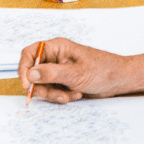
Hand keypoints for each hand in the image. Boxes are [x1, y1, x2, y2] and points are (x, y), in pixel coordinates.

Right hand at [17, 38, 131, 103]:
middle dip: (43, 88)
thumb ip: (52, 74)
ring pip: (42, 85)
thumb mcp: (76, 74)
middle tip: (55, 95)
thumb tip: (30, 74)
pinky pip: (52, 91)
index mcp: (56, 48)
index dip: (24, 69)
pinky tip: (75, 95)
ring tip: (70, 95)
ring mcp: (58, 70)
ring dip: (54, 94)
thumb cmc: (103, 70)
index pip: (29, 54)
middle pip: (33, 73)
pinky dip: (61, 96)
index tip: (27, 84)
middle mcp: (55, 58)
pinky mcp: (63, 81)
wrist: (120, 80)